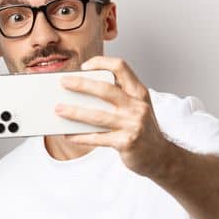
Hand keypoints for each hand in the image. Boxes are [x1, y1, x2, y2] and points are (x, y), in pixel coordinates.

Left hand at [53, 56, 173, 177]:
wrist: (160, 156)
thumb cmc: (141, 128)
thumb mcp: (136, 107)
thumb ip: (116, 97)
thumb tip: (80, 91)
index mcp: (139, 92)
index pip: (121, 67)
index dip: (101, 63)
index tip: (84, 66)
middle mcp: (137, 106)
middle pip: (105, 89)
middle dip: (81, 84)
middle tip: (63, 82)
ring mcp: (133, 125)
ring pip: (98, 115)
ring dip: (75, 112)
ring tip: (58, 109)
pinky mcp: (126, 143)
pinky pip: (97, 138)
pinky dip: (80, 136)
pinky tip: (67, 134)